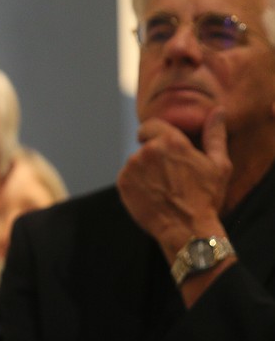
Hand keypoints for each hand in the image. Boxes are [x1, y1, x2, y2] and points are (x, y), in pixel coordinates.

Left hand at [117, 109, 230, 259]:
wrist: (187, 229)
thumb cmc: (207, 197)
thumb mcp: (219, 165)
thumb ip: (214, 135)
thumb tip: (218, 111)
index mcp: (171, 141)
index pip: (151, 125)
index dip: (153, 133)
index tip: (158, 144)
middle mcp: (148, 151)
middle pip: (145, 146)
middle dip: (154, 157)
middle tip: (171, 177)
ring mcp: (132, 167)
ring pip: (135, 162)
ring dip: (144, 170)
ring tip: (163, 188)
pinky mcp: (122, 183)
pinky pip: (127, 177)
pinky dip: (136, 184)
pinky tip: (152, 196)